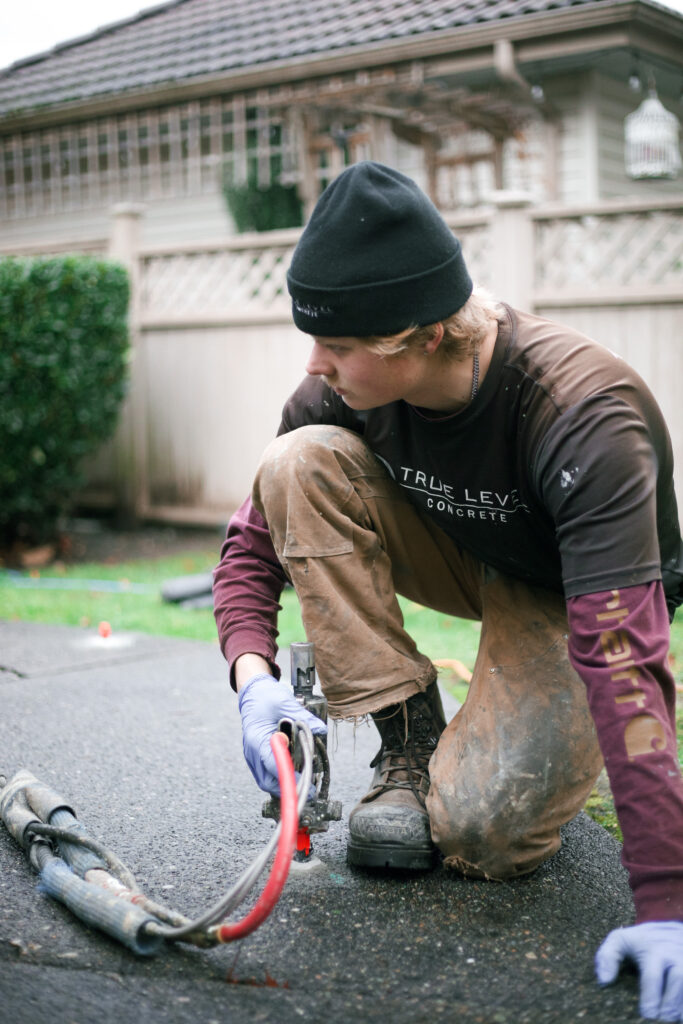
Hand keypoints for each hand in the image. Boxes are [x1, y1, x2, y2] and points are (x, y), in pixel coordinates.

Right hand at [238, 673, 326, 795]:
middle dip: (287, 787)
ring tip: (303, 781)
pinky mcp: (255, 755)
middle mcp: (251, 751)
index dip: (289, 777)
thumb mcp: (285, 702)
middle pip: (267, 781)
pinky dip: (278, 776)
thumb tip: (321, 729)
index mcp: (257, 739)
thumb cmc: (266, 696)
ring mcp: (251, 755)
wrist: (252, 691)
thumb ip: (303, 717)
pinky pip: (265, 774)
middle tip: (308, 788)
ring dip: (283, 783)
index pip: (272, 765)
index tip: (305, 785)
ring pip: (265, 781)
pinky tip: (292, 771)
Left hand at [595, 921, 682, 1020]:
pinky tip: (680, 1013)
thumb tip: (604, 981)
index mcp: (654, 950)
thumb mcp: (620, 940)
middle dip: (671, 1003)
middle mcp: (674, 954)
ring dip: (682, 1005)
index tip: (647, 1014)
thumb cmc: (640, 940)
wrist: (669, 927)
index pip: (653, 975)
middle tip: (661, 1018)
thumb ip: (607, 957)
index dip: (651, 997)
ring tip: (672, 1018)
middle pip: (678, 980)